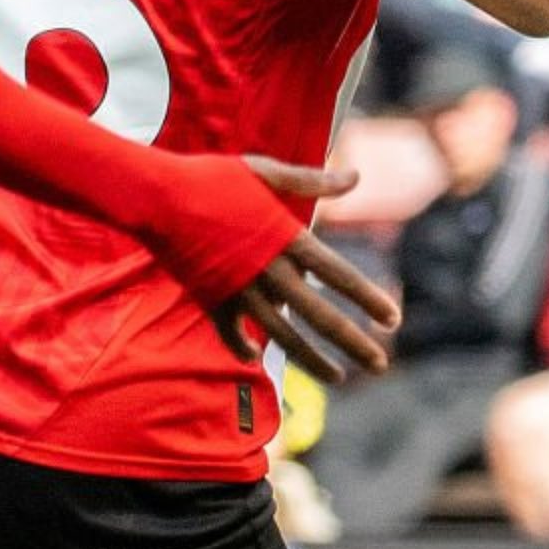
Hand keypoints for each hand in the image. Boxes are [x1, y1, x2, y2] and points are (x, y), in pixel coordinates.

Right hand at [211, 157, 400, 382]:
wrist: (155, 198)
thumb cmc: (211, 177)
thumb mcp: (265, 171)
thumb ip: (311, 181)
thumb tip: (355, 177)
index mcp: (287, 238)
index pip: (339, 275)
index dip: (368, 298)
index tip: (392, 320)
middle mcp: (269, 271)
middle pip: (319, 315)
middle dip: (353, 342)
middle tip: (380, 365)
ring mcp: (239, 289)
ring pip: (282, 335)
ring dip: (312, 359)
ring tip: (339, 377)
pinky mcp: (210, 298)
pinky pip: (231, 333)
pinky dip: (243, 347)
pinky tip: (257, 358)